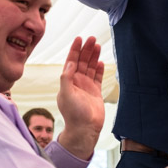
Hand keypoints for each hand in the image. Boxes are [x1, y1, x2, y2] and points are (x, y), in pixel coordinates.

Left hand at [55, 37, 104, 158]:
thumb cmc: (73, 114)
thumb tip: (70, 62)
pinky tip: (100, 61)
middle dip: (86, 49)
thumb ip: (67, 77)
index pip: (71, 61)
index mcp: (68, 81)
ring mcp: (86, 87)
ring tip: (98, 45)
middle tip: (92, 38)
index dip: (75, 49)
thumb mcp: (66, 94)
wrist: (85, 129)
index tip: (79, 38)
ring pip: (90, 67)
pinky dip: (99, 69)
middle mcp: (76, 82)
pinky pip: (97, 77)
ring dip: (93, 56)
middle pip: (81, 61)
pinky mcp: (95, 92)